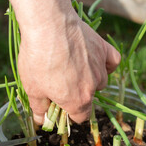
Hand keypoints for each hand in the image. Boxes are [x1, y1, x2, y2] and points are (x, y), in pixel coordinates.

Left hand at [6, 0, 120, 123]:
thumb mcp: (32, 88)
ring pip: (100, 81)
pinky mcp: (104, 49)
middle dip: (77, 95)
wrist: (48, 25)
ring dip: (89, 79)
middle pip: (89, 98)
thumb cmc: (38, 59)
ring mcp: (100, 67)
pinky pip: (112, 62)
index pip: (81, 117)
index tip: (60, 105)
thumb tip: (42, 121)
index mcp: (78, 100)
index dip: (69, 114)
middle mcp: (93, 86)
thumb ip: (39, 108)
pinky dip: (106, 64)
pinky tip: (94, 60)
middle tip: (61, 82)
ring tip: (73, 67)